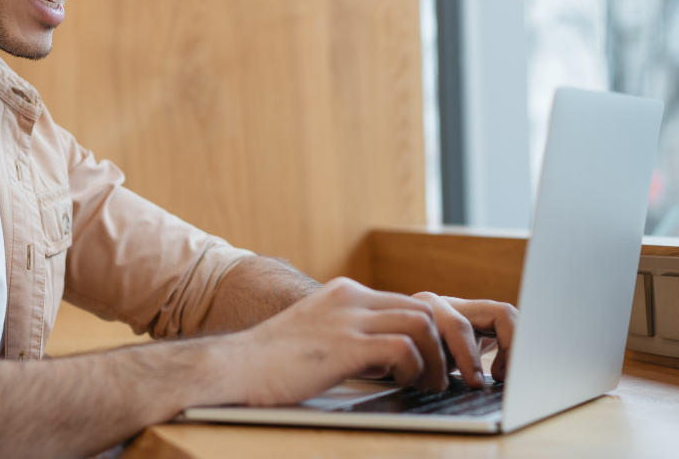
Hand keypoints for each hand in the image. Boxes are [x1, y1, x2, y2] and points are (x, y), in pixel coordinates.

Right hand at [221, 277, 451, 406]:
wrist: (233, 368)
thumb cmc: (272, 364)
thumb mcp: (319, 336)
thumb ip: (352, 336)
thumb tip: (390, 358)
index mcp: (345, 293)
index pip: (409, 301)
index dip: (432, 333)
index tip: (437, 361)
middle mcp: (350, 298)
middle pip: (424, 308)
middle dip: (444, 343)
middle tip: (445, 375)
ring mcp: (346, 319)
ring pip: (421, 324)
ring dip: (434, 359)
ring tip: (429, 384)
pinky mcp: (344, 345)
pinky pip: (403, 349)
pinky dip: (414, 369)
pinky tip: (403, 385)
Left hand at [411, 292, 517, 386]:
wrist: (401, 341)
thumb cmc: (409, 357)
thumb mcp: (418, 363)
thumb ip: (433, 369)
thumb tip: (451, 385)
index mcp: (429, 309)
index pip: (459, 327)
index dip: (470, 357)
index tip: (476, 383)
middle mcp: (451, 303)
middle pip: (499, 314)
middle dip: (509, 348)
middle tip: (506, 379)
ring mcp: (468, 308)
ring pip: (508, 317)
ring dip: (514, 347)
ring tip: (506, 376)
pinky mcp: (480, 318)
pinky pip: (507, 326)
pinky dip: (511, 347)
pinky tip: (500, 372)